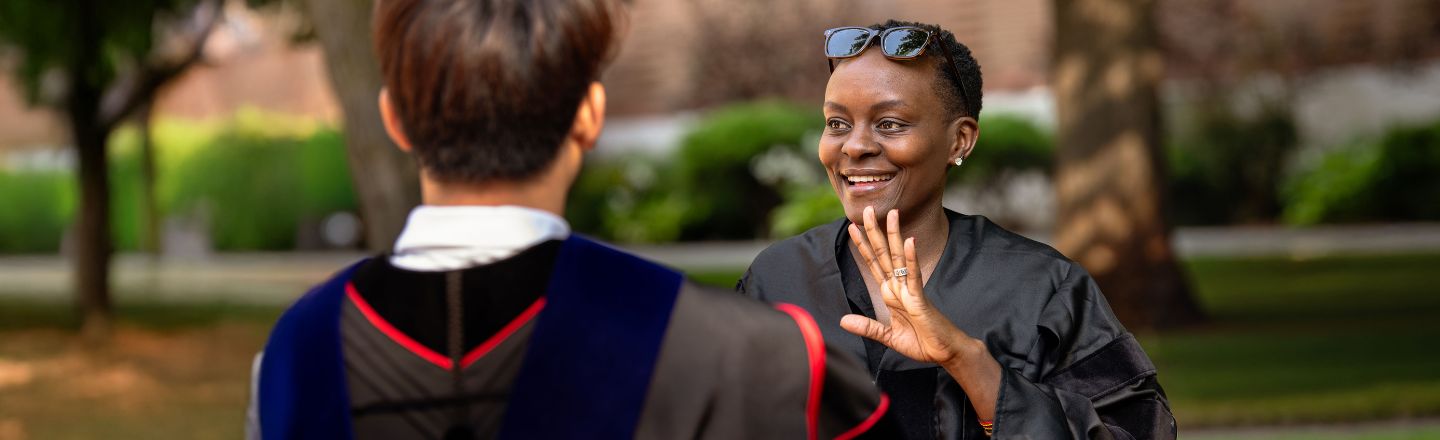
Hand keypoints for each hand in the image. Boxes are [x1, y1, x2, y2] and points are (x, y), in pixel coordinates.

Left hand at [839, 207, 979, 367]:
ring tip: (892, 213)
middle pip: (883, 253)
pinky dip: (910, 258)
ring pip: (899, 258)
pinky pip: (914, 275)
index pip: (873, 264)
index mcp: (890, 293)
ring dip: (894, 235)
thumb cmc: (922, 342)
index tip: (852, 226)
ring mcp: (910, 290)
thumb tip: (843, 321)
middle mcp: (899, 286)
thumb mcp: (888, 337)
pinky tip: (908, 242)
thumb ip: (867, 327)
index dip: (862, 245)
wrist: (945, 352)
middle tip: (866, 209)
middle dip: (874, 231)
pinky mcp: (920, 298)